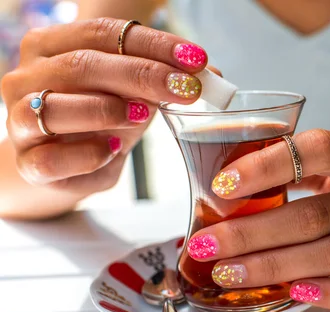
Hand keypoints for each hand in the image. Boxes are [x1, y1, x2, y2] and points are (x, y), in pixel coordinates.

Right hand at [1, 18, 208, 194]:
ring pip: (56, 108)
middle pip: (83, 65)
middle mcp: (27, 77)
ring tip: (144, 115)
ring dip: (107, 109)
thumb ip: (163, 82)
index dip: (154, 44)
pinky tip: (115, 149)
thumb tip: (214, 77)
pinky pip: (52, 158)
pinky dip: (88, 154)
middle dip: (143, 75)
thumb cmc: (97, 122)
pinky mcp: (28, 164)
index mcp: (51, 47)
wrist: (60, 166)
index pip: (103, 33)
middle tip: (186, 88)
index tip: (196, 60)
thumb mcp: (131, 95)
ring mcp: (20, 122)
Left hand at [185, 129, 329, 308]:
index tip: (223, 186)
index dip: (268, 166)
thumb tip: (231, 190)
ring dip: (275, 267)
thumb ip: (301, 169)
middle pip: (315, 215)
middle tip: (207, 245)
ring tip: (229, 273)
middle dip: (253, 233)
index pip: (318, 151)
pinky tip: (292, 294)